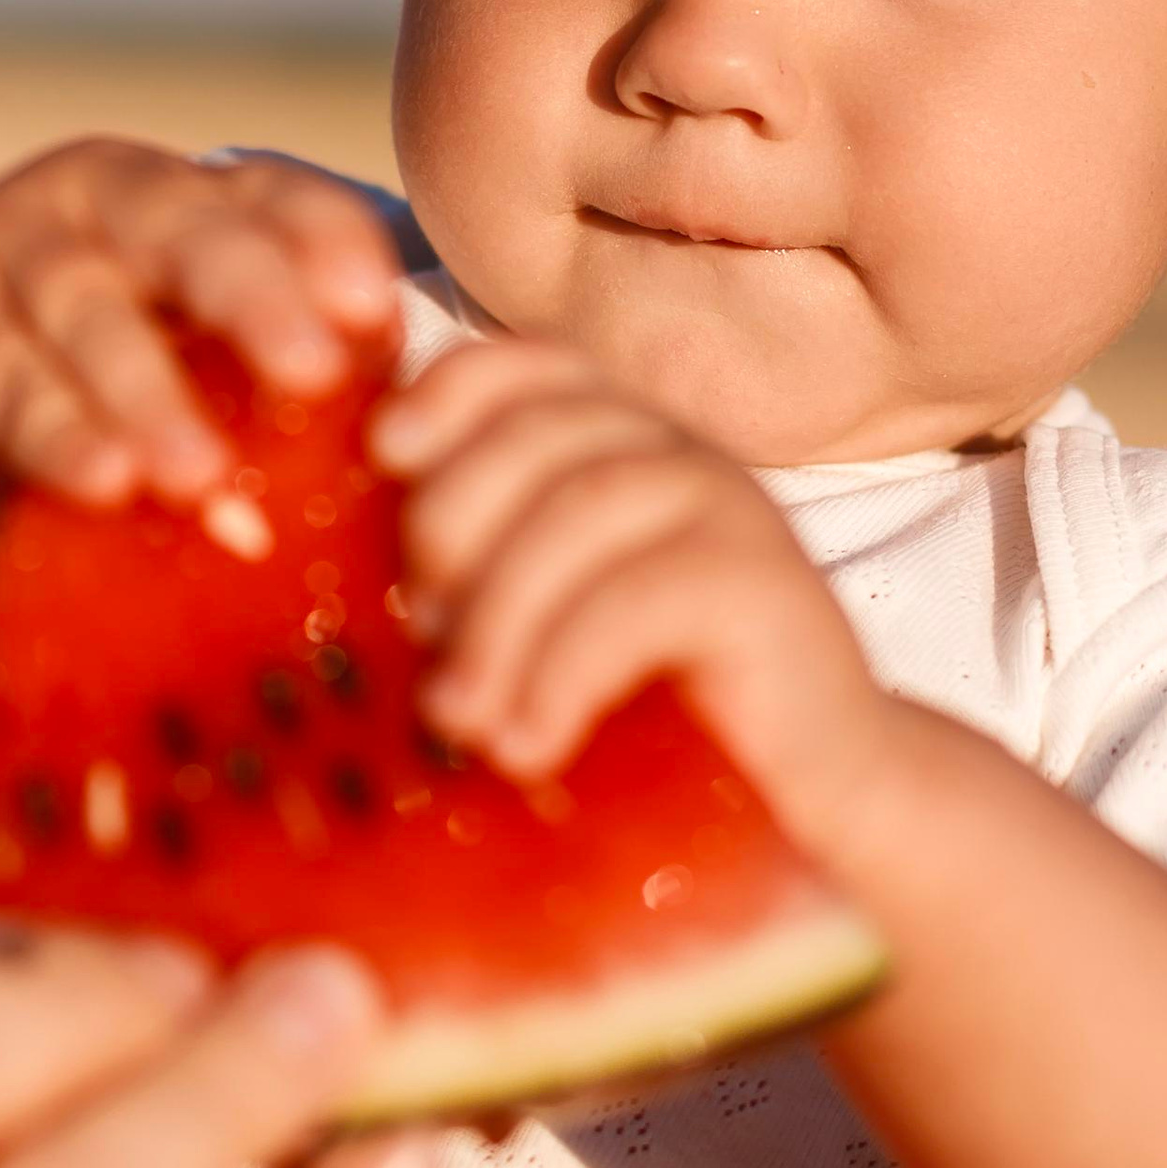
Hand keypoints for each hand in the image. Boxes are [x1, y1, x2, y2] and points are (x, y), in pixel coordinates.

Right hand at [0, 140, 400, 548]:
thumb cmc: (98, 388)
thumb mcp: (189, 365)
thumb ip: (277, 385)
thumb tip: (406, 463)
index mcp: (188, 197)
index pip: (277, 198)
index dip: (329, 244)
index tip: (377, 313)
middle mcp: (98, 205)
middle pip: (185, 233)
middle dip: (255, 299)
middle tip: (313, 375)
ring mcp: (4, 257)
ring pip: (87, 315)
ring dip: (150, 398)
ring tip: (201, 476)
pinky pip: (3, 385)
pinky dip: (58, 437)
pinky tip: (105, 483)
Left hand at [371, 339, 900, 854]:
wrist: (807, 801)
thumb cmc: (654, 720)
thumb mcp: (547, 634)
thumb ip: (477, 583)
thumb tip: (359, 592)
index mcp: (617, 445)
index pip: (525, 366)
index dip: (448, 391)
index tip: (383, 456)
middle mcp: (675, 454)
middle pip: (536, 435)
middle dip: (453, 529)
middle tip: (418, 645)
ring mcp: (729, 509)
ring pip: (581, 513)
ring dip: (498, 621)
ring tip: (458, 720)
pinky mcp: (764, 585)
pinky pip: (636, 598)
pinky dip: (562, 671)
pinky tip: (528, 743)